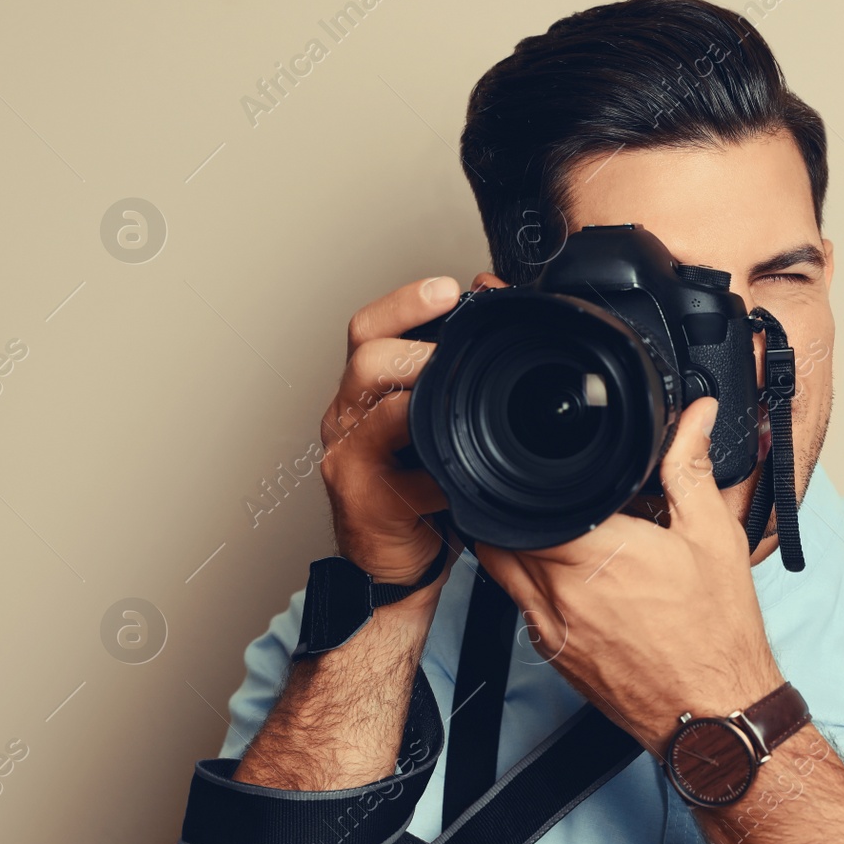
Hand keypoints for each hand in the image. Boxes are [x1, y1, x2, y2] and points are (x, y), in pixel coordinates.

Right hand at [320, 276, 460, 585]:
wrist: (400, 556)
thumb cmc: (422, 484)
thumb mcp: (439, 419)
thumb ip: (455, 367)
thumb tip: (493, 299)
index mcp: (369, 388)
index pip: (371, 327)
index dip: (405, 302)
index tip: (447, 288)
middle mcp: (350, 415)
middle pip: (365, 358)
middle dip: (412, 343)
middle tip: (452, 343)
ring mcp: (350, 456)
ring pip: (369, 409)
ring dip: (416, 394)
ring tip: (452, 392)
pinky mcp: (362, 498)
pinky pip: (391, 471)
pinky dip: (430, 465)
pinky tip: (458, 464)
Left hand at [476, 395, 785, 752]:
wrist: (713, 715)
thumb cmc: (716, 636)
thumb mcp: (714, 537)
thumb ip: (691, 469)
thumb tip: (695, 419)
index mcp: (597, 554)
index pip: (526, 499)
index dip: (529, 475)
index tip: (550, 464)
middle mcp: (560, 592)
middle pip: (502, 530)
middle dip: (521, 504)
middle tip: (556, 492)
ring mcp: (549, 627)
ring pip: (500, 567)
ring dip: (516, 541)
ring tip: (556, 528)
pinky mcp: (552, 654)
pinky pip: (518, 604)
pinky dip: (530, 580)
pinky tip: (570, 575)